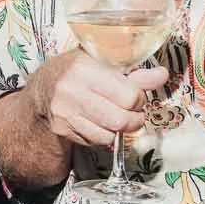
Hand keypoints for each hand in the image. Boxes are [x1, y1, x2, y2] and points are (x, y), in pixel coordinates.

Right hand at [28, 51, 169, 150]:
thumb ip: (133, 72)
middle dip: (134, 118)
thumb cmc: (76, 71)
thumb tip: (163, 75)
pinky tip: (102, 123)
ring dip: (122, 129)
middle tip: (133, 110)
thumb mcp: (102, 62)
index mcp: (83, 67)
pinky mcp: (63, 129)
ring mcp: (65, 112)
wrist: (42, 89)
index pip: (128, 95)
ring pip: (110, 134)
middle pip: (120, 119)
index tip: (137, 94)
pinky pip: (97, 141)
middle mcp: (71, 90)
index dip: (139, 98)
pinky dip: (106, 136)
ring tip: (119, 116)